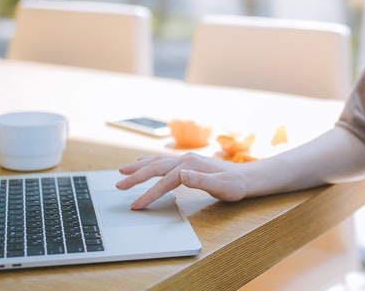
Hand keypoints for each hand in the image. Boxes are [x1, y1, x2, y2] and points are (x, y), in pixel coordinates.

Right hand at [116, 152, 249, 208]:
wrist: (245, 178)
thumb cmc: (234, 185)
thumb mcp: (221, 186)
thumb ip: (200, 180)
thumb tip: (181, 174)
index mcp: (191, 165)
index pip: (165, 180)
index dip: (150, 193)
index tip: (137, 205)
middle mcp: (185, 159)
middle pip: (155, 167)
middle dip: (136, 177)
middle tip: (119, 186)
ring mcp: (185, 159)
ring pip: (156, 162)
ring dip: (138, 167)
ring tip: (122, 171)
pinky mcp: (186, 162)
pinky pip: (162, 161)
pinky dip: (148, 162)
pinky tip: (141, 163)